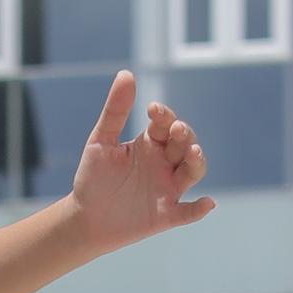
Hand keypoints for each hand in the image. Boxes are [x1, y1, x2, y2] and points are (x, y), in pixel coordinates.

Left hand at [67, 71, 212, 250]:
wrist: (85, 218)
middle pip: (185, 144)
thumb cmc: (93, 178)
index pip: (166, 123)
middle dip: (184, 135)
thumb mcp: (100, 142)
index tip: (152, 109)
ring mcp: (168, 188)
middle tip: (176, 129)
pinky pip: (187, 212)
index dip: (164, 115)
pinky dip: (199, 209)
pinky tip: (207, 203)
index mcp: (150, 143)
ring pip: (193, 171)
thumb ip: (115, 111)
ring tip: (193, 153)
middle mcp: (164, 164)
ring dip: (197, 162)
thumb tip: (126, 73)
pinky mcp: (165, 214)